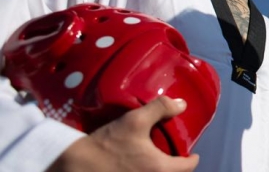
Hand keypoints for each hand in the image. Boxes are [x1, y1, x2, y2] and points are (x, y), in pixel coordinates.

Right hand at [47, 96, 199, 171]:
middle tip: (174, 156)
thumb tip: (182, 104)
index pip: (188, 167)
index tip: (192, 154)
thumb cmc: (107, 144)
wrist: (74, 166)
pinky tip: (140, 167)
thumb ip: (161, 108)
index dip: (192, 159)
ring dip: (162, 171)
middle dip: (177, 168)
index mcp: (160, 169)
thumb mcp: (135, 120)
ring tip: (157, 162)